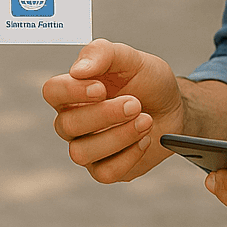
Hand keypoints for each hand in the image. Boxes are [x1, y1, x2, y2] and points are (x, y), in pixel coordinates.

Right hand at [42, 39, 184, 182]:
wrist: (175, 107)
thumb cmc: (147, 81)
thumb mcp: (131, 58)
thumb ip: (103, 54)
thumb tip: (77, 70)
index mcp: (73, 91)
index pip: (52, 91)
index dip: (72, 91)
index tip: (101, 88)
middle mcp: (73, 120)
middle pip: (66, 125)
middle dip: (105, 115)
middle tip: (136, 104)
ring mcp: (87, 147)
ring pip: (80, 154)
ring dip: (118, 136)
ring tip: (145, 120)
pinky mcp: (104, 169)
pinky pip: (104, 173)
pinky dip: (128, 156)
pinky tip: (144, 140)